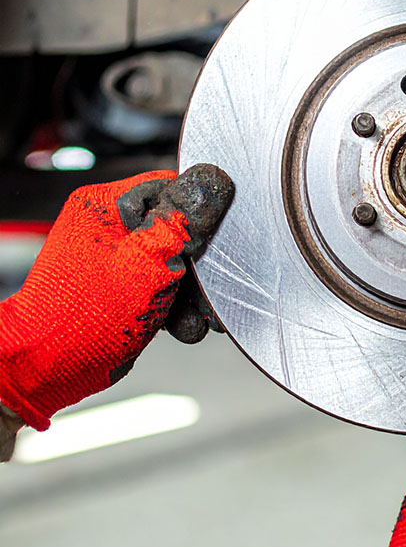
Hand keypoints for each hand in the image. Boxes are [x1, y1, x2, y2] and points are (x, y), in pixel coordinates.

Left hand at [0, 164, 232, 429]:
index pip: (173, 189)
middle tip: (213, 289)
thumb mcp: (149, 259)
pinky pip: (164, 287)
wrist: (49, 367)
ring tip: (201, 317)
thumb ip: (184, 220)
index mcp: (107, 204)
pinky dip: (178, 308)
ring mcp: (117, 259)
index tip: (216, 240)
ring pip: (176, 264)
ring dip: (194, 294)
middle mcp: (110, 227)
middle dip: (202, 267)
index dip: (201, 216)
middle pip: (179, 231)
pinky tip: (185, 325)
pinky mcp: (123, 287)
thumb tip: (212, 179)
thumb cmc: (84, 314)